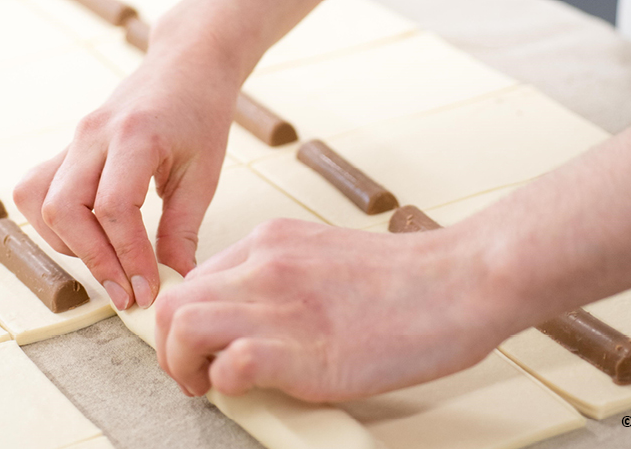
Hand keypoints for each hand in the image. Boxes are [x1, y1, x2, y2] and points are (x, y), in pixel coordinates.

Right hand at [14, 41, 239, 309]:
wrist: (185, 66)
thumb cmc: (201, 115)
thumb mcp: (205, 173)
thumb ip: (184, 227)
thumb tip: (175, 279)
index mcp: (135, 136)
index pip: (114, 209)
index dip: (127, 257)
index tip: (146, 291)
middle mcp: (93, 135)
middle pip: (65, 209)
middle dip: (93, 260)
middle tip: (125, 293)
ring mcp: (73, 138)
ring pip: (40, 201)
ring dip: (68, 244)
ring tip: (109, 266)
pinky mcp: (67, 147)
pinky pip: (37, 189)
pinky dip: (55, 223)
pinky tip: (88, 239)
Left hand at [152, 218, 518, 400]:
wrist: (462, 281)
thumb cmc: (410, 279)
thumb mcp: (327, 257)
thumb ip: (283, 279)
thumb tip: (253, 320)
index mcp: (271, 243)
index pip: (193, 281)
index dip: (185, 322)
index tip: (200, 349)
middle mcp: (265, 265)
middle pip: (171, 302)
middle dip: (168, 347)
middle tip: (194, 374)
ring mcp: (280, 304)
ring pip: (181, 325)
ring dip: (182, 366)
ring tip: (211, 385)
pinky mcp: (301, 349)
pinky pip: (228, 365)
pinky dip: (226, 384)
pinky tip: (251, 389)